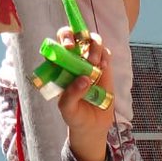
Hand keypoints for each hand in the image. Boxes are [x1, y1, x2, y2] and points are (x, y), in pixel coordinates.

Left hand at [56, 26, 114, 160]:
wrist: (93, 125)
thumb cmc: (75, 116)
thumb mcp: (68, 109)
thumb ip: (72, 94)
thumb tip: (84, 78)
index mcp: (59, 67)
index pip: (56, 45)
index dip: (62, 40)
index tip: (69, 47)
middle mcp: (72, 60)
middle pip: (74, 36)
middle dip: (77, 35)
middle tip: (81, 49)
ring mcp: (88, 62)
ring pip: (91, 41)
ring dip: (94, 47)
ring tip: (95, 65)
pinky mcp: (103, 67)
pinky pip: (105, 53)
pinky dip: (105, 56)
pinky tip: (103, 68)